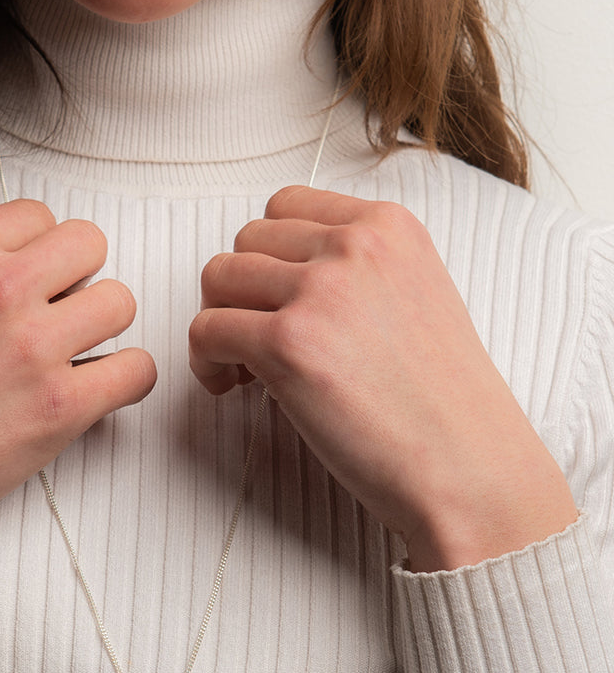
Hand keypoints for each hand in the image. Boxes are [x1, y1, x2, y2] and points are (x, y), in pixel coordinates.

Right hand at [0, 200, 155, 620]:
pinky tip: (95, 394)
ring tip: (71, 360)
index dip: (37, 254)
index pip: (39, 215)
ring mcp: (33, 345)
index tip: (26, 287)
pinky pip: (137, 369)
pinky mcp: (58, 406)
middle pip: (91, 244)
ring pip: (120, 301)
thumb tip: (17, 264)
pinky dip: (125, 381)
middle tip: (53, 321)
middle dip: (77, 280)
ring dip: (103, 330)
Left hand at [189, 186, 576, 571]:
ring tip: (243, 367)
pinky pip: (206, 330)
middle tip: (255, 339)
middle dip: (240, 291)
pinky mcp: (287, 343)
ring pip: (218, 277)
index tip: (276, 298)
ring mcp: (319, 290)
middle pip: (246, 241)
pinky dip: (205, 361)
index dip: (268, 257)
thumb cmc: (442, 403)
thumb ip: (357, 272)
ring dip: (219, 322)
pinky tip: (233, 387)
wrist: (468, 465)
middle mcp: (354, 245)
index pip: (286, 206)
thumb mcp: (418, 296)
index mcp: (389, 227)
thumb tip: (281, 280)